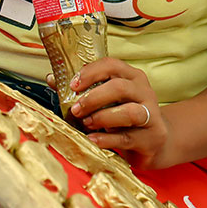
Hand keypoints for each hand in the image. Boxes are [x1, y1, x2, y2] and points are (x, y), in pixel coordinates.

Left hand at [48, 57, 172, 169]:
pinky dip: (106, 139)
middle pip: (120, 88)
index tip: (73, 85)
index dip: (90, 73)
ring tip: (86, 123)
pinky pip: (127, 138)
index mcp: (132, 77)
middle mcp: (145, 92)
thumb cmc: (123, 116)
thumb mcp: (106, 100)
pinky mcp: (152, 138)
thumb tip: (52, 80)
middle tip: (76, 109)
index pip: (112, 65)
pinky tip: (92, 139)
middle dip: (93, 98)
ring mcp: (152, 115)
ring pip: (130, 112)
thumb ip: (81, 90)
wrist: (154, 142)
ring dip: (102, 117)